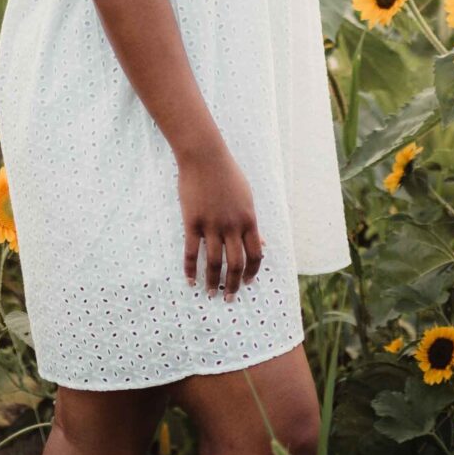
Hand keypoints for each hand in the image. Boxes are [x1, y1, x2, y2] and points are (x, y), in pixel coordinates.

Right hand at [176, 140, 264, 299]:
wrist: (205, 157)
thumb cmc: (227, 175)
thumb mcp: (247, 198)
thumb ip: (253, 224)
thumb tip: (264, 245)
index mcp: (249, 220)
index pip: (256, 255)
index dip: (252, 272)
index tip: (247, 283)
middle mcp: (232, 226)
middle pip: (236, 263)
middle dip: (233, 284)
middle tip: (228, 297)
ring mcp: (211, 225)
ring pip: (214, 262)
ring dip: (212, 281)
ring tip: (209, 293)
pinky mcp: (192, 222)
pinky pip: (192, 251)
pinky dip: (190, 269)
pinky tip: (190, 280)